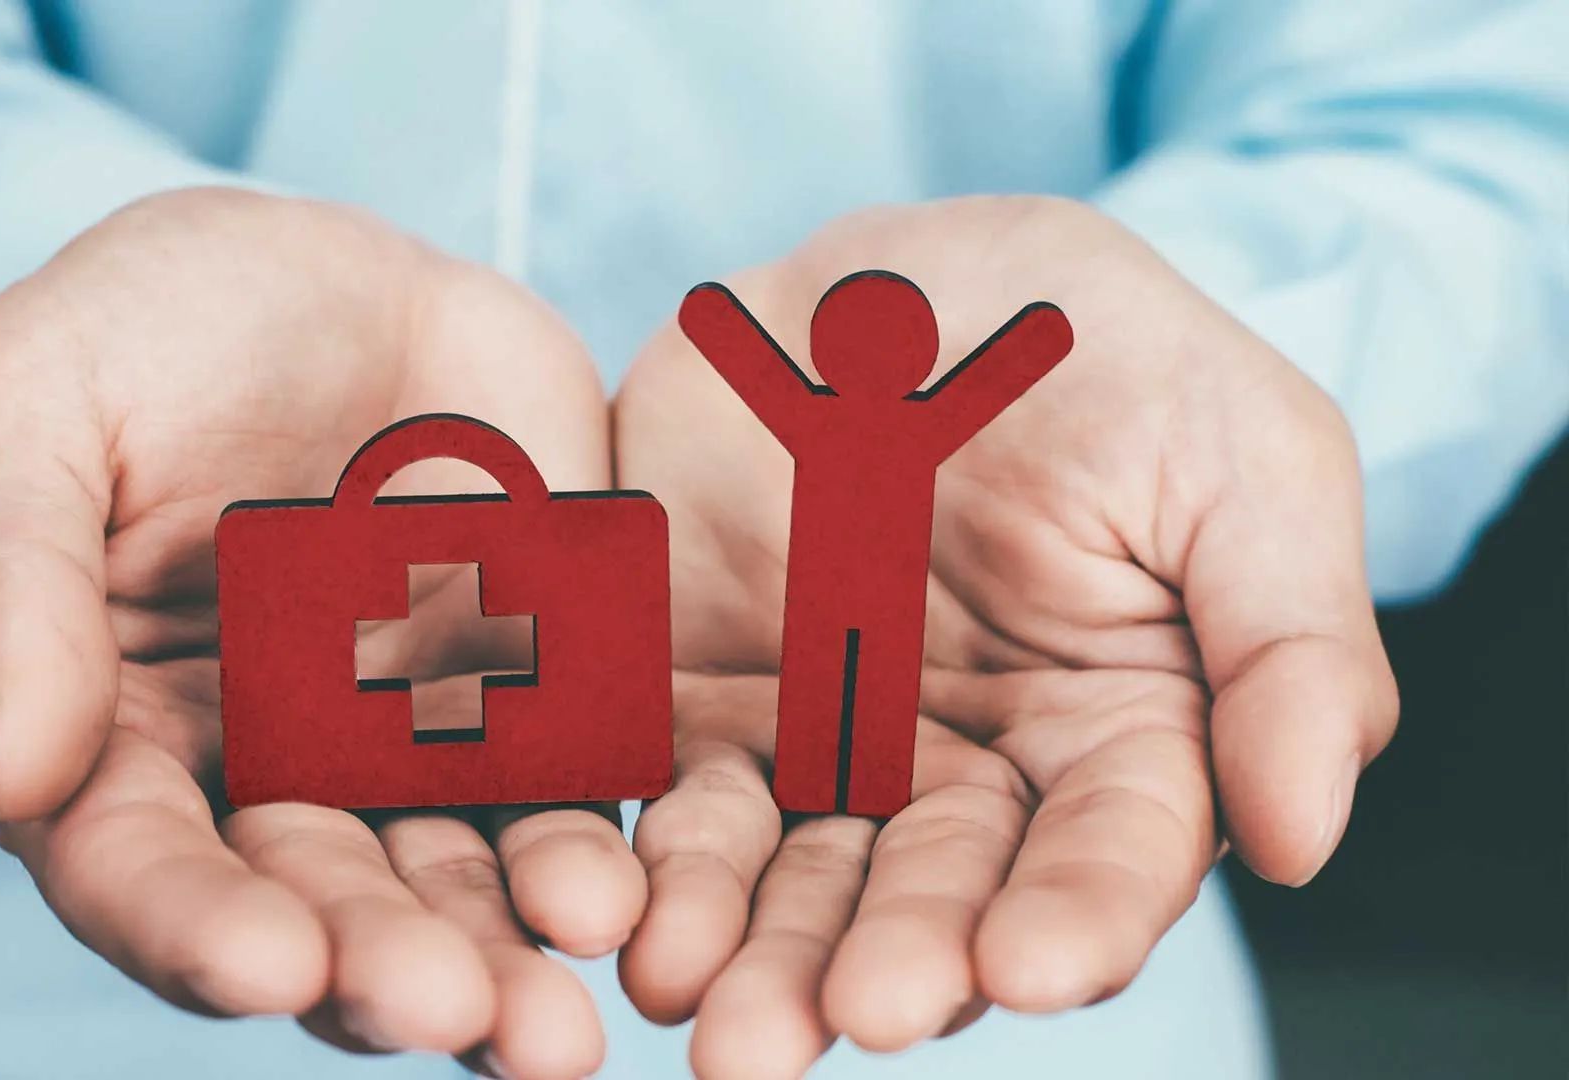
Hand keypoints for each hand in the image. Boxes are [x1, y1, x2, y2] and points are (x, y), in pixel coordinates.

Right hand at [0, 188, 635, 1078]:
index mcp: (115, 733)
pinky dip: (593, 852)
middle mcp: (263, 770)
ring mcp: (404, 740)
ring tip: (558, 1025)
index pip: (136, 866)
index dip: (196, 927)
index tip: (270, 963)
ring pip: (454, 882)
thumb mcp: (12, 412)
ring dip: (503, 960)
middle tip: (455, 1014)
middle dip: (380, 968)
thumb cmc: (130, 330)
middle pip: (317, 905)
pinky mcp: (526, 691)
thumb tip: (13, 780)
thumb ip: (5, 585)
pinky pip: (566, 788)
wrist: (316, 260)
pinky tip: (625, 896)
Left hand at [611, 197, 1397, 1076]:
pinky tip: (618, 916)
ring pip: (789, 875)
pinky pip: (663, 795)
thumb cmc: (1097, 348)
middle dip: (898, 963)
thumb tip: (1299, 840)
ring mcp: (820, 744)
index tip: (1035, 965)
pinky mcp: (696, 702)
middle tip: (859, 1016)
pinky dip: (641, 862)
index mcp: (1115, 730)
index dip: (1079, 916)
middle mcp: (965, 770)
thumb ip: (1286, 641)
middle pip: (934, 895)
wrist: (894, 274)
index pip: (1108, 853)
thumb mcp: (1241, 454)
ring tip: (715, 1020)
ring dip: (755, 956)